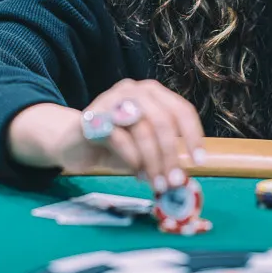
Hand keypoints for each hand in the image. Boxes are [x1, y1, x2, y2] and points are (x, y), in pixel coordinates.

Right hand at [11, 79, 205, 192]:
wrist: (72, 143)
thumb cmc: (115, 145)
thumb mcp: (145, 148)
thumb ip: (164, 155)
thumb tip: (186, 176)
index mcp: (153, 93)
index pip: (181, 110)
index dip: (193, 135)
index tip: (199, 161)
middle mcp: (134, 90)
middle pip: (163, 120)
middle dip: (171, 154)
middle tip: (175, 181)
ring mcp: (112, 100)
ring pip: (143, 129)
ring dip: (153, 161)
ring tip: (156, 183)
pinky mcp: (93, 117)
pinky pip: (120, 138)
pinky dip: (132, 159)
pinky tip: (135, 172)